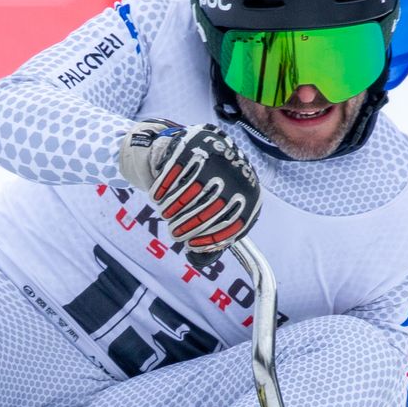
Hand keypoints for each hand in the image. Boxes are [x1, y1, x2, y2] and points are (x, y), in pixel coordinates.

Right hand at [116, 120, 261, 257]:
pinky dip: (163, 188)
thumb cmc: (213, 188)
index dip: (209, 239)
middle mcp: (236, 174)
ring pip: (190, 191)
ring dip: (173, 208)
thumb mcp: (221, 210)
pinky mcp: (194, 146)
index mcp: (250, 193)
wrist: (204, 147)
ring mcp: (215, 158)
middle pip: (209, 208)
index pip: (232, 223)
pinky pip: (174, 172)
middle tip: (174, 233)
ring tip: (165, 214)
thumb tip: (198, 260)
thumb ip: (213, 235)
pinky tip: (157, 197)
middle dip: (187, 225)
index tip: (191, 245)